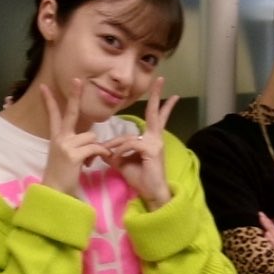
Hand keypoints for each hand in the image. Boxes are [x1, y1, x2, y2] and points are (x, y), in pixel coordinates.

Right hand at [38, 81, 106, 193]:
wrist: (54, 193)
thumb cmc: (62, 177)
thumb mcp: (67, 156)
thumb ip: (77, 144)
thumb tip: (94, 140)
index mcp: (56, 138)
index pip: (53, 115)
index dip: (49, 101)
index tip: (45, 87)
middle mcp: (59, 138)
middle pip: (71, 112)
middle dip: (75, 96)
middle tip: (78, 80)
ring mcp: (65, 145)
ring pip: (91, 136)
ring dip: (95, 148)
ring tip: (88, 162)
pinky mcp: (73, 154)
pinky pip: (94, 147)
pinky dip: (99, 154)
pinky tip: (91, 164)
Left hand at [101, 75, 178, 208]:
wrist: (150, 193)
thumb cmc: (139, 178)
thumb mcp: (123, 161)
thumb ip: (116, 151)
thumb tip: (106, 148)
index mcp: (150, 138)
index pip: (153, 118)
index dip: (158, 106)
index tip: (168, 95)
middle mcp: (155, 138)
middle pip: (155, 114)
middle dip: (157, 97)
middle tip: (161, 80)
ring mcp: (155, 143)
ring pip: (128, 137)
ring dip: (116, 147)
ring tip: (111, 159)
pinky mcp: (151, 150)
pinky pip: (130, 145)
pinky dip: (120, 152)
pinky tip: (117, 160)